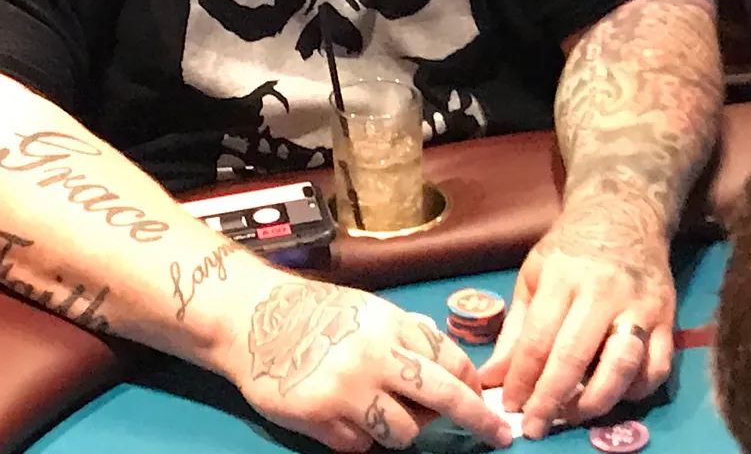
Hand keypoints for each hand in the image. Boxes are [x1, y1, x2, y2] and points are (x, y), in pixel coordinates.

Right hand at [222, 275, 511, 451]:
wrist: (252, 318)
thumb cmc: (317, 314)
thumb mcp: (369, 311)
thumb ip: (409, 335)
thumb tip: (456, 369)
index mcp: (391, 323)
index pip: (451, 360)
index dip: (474, 387)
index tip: (488, 404)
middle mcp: (375, 355)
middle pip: (443, 397)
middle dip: (477, 420)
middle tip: (499, 436)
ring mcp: (348, 389)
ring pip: (405, 433)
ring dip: (398, 430)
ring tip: (373, 409)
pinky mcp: (322, 418)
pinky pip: (361, 445)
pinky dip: (357, 436)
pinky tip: (338, 414)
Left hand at [480, 196, 674, 438]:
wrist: (625, 214)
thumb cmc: (572, 249)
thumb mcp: (535, 275)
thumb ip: (515, 330)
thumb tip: (491, 379)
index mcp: (563, 277)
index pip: (538, 339)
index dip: (522, 380)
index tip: (510, 406)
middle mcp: (602, 291)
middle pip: (575, 356)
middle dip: (550, 399)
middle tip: (534, 427)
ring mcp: (639, 306)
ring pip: (621, 366)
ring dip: (595, 401)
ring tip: (573, 416)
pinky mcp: (667, 318)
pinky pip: (656, 367)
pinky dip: (636, 391)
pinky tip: (615, 396)